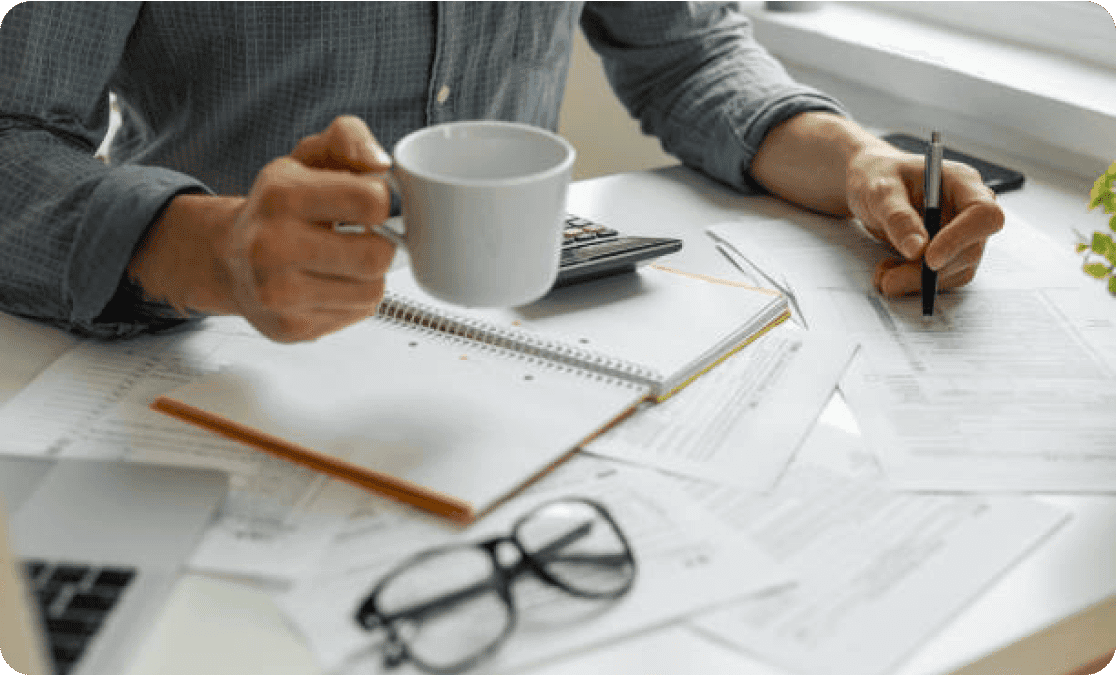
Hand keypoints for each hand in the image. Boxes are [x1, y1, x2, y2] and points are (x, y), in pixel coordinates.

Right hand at [127, 115, 396, 341]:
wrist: (229, 257)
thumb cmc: (279, 206)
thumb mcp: (308, 157)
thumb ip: (348, 138)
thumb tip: (380, 163)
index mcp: (282, 196)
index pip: (370, 202)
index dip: (388, 201)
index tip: (378, 202)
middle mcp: (272, 246)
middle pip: (377, 256)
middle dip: (383, 244)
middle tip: (367, 235)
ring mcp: (278, 293)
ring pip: (372, 290)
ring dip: (370, 275)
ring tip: (346, 260)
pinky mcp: (290, 327)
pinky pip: (356, 314)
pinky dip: (353, 299)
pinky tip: (330, 282)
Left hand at [846, 141, 1004, 296]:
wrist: (868, 186)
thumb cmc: (876, 176)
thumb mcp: (879, 191)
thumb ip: (898, 217)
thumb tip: (918, 248)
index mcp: (962, 182)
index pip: (983, 214)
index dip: (961, 239)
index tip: (929, 258)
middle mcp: (967, 209)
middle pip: (970, 249)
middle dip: (930, 270)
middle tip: (891, 279)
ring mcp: (961, 234)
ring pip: (956, 270)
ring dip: (919, 281)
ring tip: (883, 274)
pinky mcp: (948, 253)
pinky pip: (941, 278)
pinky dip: (915, 283)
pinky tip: (889, 272)